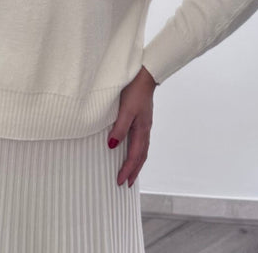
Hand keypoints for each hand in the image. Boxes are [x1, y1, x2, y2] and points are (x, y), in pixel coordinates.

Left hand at [107, 65, 156, 187]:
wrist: (144, 75)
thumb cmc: (134, 91)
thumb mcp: (125, 110)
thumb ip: (119, 127)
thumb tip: (113, 146)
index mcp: (142, 130)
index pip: (135, 155)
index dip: (128, 169)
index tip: (120, 181)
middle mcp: (145, 129)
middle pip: (141, 156)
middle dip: (134, 170)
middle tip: (127, 183)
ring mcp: (144, 124)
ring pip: (142, 148)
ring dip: (136, 162)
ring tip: (131, 171)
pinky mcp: (141, 118)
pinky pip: (140, 140)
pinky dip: (136, 150)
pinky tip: (131, 148)